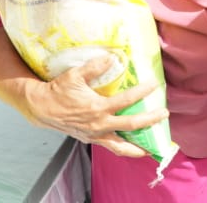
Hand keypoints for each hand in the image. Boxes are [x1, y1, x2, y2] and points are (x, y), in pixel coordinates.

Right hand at [20, 56, 166, 157]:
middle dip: (149, 121)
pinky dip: (124, 149)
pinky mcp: (91, 140)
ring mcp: (95, 135)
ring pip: (121, 146)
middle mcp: (99, 124)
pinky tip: (133, 148)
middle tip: (164, 114)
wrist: (42, 108)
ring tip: (153, 149)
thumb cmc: (59, 90)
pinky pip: (111, 147)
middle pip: (130, 126)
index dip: (142, 92)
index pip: (125, 100)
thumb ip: (94, 66)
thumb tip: (112, 57)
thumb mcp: (75, 74)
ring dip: (138, 148)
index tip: (154, 84)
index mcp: (97, 108)